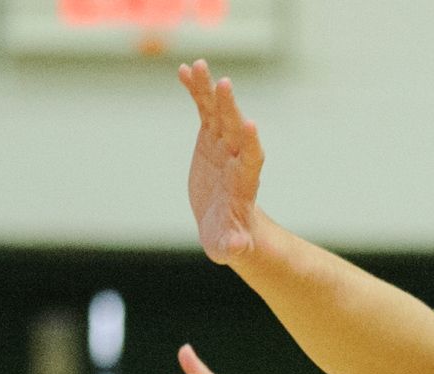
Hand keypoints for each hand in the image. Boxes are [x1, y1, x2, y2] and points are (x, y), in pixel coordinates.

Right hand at [180, 61, 262, 265]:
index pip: (251, 159)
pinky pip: (203, 110)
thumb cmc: (231, 240)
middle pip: (234, 129)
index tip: (248, 125)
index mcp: (243, 183)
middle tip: (223, 84)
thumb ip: (233, 244)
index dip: (250, 143)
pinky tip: (183, 71)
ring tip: (197, 66)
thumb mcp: (230, 247)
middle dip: (229, 108)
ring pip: (218, 113)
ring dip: (209, 89)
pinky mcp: (209, 138)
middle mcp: (237, 158)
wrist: (226, 226)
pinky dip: (195, 92)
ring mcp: (223, 145)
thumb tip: (238, 247)